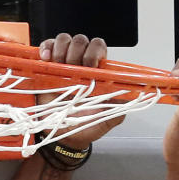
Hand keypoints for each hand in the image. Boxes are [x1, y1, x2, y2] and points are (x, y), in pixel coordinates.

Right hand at [37, 32, 126, 148]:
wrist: (65, 139)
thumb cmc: (86, 126)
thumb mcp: (108, 117)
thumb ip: (120, 104)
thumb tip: (132, 92)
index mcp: (96, 71)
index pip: (98, 47)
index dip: (94, 51)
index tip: (90, 65)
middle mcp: (80, 64)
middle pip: (80, 41)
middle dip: (76, 51)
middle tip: (73, 68)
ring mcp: (63, 65)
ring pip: (64, 40)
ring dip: (61, 49)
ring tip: (59, 65)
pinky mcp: (46, 69)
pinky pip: (47, 48)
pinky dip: (46, 48)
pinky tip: (46, 57)